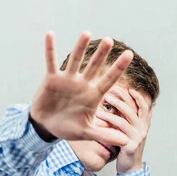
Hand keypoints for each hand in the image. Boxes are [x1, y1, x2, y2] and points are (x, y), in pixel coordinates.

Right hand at [30, 31, 132, 146]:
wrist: (46, 127)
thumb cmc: (68, 128)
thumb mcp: (87, 132)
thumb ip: (105, 135)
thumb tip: (126, 142)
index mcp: (93, 95)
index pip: (109, 80)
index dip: (118, 68)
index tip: (129, 54)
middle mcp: (82, 84)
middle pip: (94, 66)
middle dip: (101, 54)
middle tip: (110, 40)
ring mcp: (67, 80)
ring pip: (75, 60)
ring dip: (80, 47)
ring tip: (87, 33)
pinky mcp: (52, 79)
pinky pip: (51, 61)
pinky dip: (50, 49)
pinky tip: (50, 34)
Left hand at [95, 85, 152, 173]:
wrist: (130, 168)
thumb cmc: (128, 147)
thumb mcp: (132, 132)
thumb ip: (133, 120)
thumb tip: (138, 106)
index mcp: (144, 124)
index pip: (144, 106)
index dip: (137, 97)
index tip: (128, 89)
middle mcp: (143, 129)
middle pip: (133, 110)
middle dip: (121, 100)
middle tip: (108, 94)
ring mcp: (138, 137)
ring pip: (125, 120)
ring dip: (111, 112)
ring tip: (100, 107)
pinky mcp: (131, 146)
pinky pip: (118, 133)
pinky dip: (108, 125)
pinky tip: (98, 122)